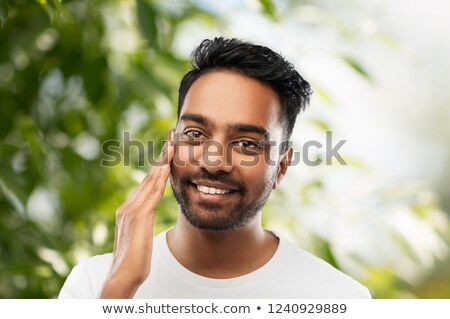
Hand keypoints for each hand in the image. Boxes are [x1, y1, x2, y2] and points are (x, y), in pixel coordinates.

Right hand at [100, 130, 174, 297]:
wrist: (121, 276)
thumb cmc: (134, 260)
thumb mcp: (140, 236)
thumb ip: (143, 222)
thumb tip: (147, 216)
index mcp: (129, 210)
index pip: (147, 184)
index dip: (158, 167)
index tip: (167, 152)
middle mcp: (129, 206)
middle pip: (149, 177)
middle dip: (161, 157)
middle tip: (170, 138)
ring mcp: (132, 210)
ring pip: (150, 181)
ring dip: (162, 162)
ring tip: (171, 145)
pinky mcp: (138, 217)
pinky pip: (152, 193)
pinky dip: (159, 178)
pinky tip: (166, 166)